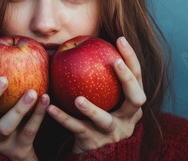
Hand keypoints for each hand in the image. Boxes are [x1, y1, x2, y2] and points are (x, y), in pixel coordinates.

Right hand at [0, 42, 49, 160]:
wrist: (19, 154)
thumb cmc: (10, 114)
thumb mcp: (0, 98)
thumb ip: (2, 73)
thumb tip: (12, 37)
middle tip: (3, 79)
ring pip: (5, 125)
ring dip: (19, 108)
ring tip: (33, 92)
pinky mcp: (16, 150)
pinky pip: (28, 132)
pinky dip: (38, 115)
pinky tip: (47, 99)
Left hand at [46, 36, 145, 153]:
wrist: (90, 149)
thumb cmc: (94, 111)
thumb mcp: (101, 94)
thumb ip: (97, 73)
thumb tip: (80, 38)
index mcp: (132, 103)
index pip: (137, 77)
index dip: (131, 58)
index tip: (120, 38)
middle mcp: (128, 118)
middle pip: (135, 99)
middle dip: (127, 79)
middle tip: (114, 62)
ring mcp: (112, 133)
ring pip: (105, 120)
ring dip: (92, 109)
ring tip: (78, 98)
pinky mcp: (93, 143)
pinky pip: (77, 129)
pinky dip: (63, 118)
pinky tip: (50, 107)